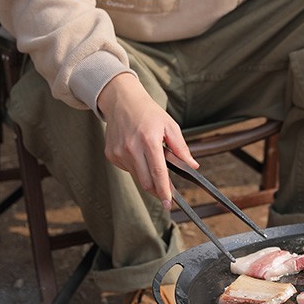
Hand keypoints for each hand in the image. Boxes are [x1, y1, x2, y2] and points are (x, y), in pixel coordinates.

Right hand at [97, 73, 198, 209]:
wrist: (121, 101)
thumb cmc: (148, 113)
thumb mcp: (170, 126)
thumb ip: (181, 148)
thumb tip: (192, 165)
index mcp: (148, 140)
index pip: (158, 172)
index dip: (164, 190)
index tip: (169, 203)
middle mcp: (131, 147)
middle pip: (146, 181)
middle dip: (158, 190)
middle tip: (166, 193)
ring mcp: (119, 152)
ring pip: (138, 177)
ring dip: (148, 176)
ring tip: (151, 159)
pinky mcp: (111, 154)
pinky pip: (128, 170)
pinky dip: (137, 168)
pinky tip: (138, 154)